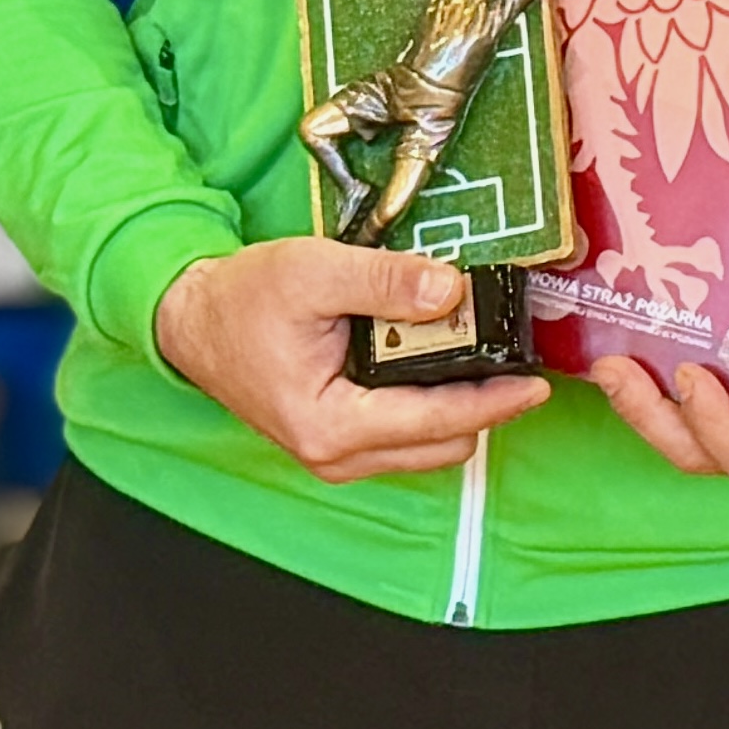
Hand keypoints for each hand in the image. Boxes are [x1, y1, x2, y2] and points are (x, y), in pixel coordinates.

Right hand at [152, 238, 550, 481]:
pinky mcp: (337, 444)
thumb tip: (451, 289)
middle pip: (442, 442)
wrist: (191, 320)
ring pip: (428, 446)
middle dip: (484, 404)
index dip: (494, 401)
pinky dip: (432, 408)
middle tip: (512, 353)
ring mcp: (336, 456)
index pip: (437, 421)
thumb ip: (384, 280)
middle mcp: (337, 456)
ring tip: (481, 354)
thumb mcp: (313, 271)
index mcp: (331, 425)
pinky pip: (405, 437)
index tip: (537, 382)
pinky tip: (440, 365)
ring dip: (459, 408)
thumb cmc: (242, 300)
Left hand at [585, 234, 728, 481]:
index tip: (693, 375)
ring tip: (607, 365)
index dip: (719, 428)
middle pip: (707, 457)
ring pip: (685, 441)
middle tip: (617, 370)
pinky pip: (681, 412)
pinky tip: (620, 350)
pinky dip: (648, 390)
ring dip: (640, 409)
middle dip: (655, 420)